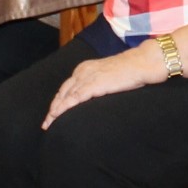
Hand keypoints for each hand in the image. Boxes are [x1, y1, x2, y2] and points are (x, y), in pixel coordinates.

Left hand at [43, 44, 164, 127]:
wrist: (140, 63)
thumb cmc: (130, 70)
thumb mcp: (108, 76)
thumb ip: (98, 84)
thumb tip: (95, 96)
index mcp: (85, 68)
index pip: (67, 87)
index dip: (59, 101)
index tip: (53, 113)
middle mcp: (82, 71)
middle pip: (62, 92)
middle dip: (53, 108)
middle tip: (46, 123)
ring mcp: (87, 77)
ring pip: (65, 97)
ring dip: (55, 112)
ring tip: (49, 124)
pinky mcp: (93, 85)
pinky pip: (74, 98)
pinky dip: (64, 108)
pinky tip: (58, 116)